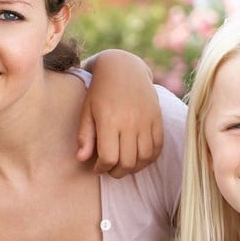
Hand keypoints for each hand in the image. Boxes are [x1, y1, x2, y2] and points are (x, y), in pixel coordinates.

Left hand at [77, 54, 163, 178]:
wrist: (124, 68)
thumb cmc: (100, 91)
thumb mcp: (87, 111)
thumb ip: (85, 136)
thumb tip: (81, 159)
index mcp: (109, 121)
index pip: (109, 158)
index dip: (102, 168)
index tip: (97, 167)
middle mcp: (130, 122)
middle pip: (127, 162)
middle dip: (117, 172)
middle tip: (110, 169)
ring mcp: (146, 120)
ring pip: (144, 158)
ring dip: (134, 168)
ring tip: (124, 164)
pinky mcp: (157, 118)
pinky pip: (158, 147)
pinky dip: (149, 158)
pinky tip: (138, 157)